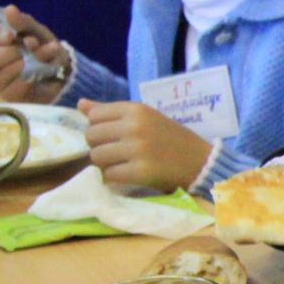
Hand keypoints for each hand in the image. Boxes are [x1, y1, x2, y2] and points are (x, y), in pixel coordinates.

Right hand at [0, 5, 69, 102]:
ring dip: (28, 62)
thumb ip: (21, 22)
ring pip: (2, 76)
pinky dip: (33, 75)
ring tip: (46, 52)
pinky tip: (44, 68)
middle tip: (31, 45)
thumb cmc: (43, 48)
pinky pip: (16, 88)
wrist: (66, 69)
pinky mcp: (14, 99)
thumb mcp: (34, 31)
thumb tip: (9, 10)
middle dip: (11, 53)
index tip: (9, 36)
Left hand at [79, 101, 212, 189]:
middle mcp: (134, 126)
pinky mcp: (141, 171)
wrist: (202, 163)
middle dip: (99, 147)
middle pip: (91, 137)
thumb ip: (113, 112)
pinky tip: (127, 176)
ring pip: (97, 157)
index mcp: (136, 110)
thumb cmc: (173, 139)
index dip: (99, 128)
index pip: (93, 116)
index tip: (113, 137)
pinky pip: (109, 175)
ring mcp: (137, 149)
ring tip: (121, 166)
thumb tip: (80, 104)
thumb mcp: (146, 118)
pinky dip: (113, 179)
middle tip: (116, 154)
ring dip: (105, 165)